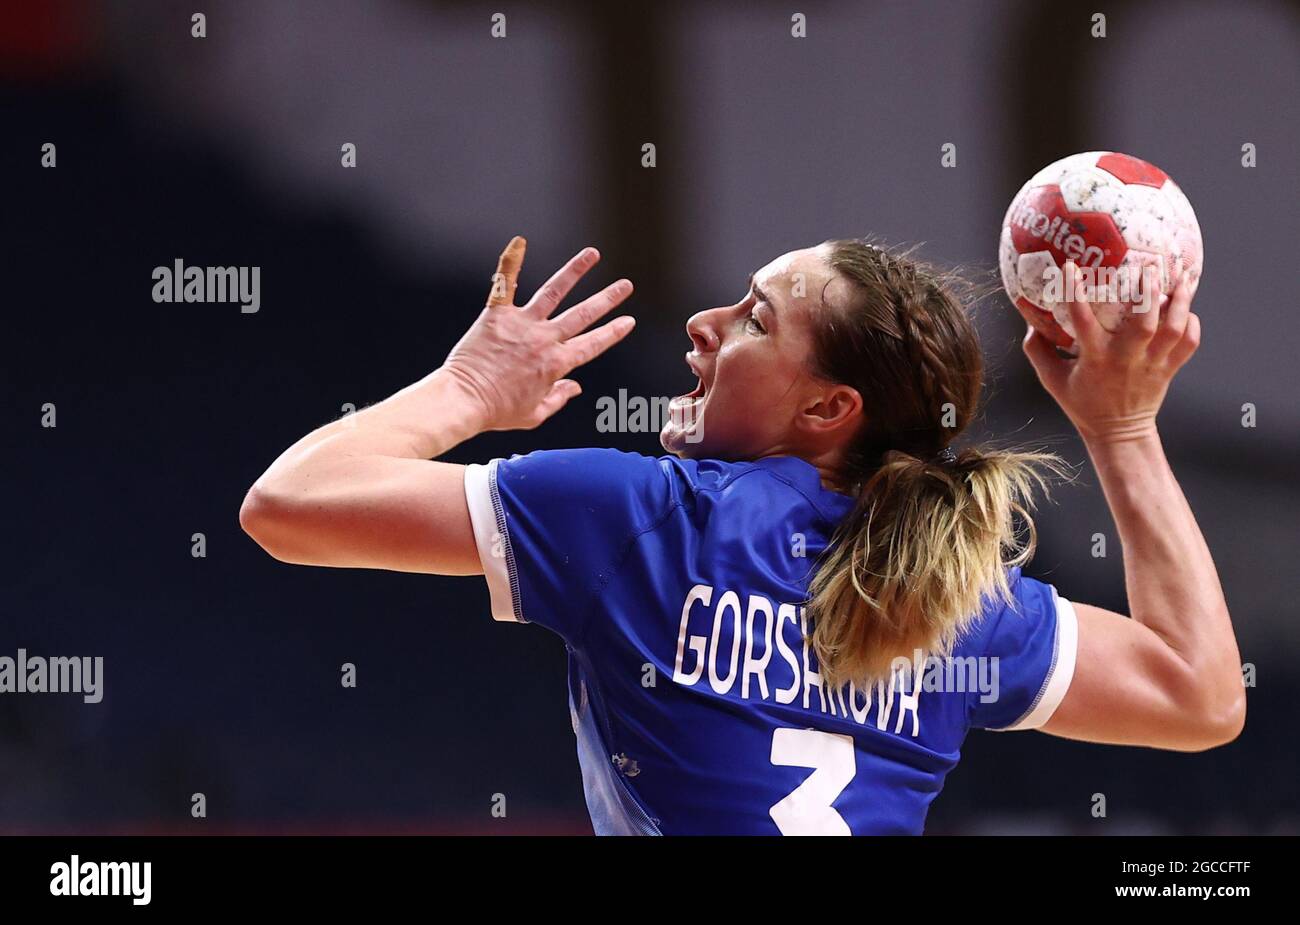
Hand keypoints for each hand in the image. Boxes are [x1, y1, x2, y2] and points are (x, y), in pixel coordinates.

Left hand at [442, 237, 635, 430]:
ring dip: (575, 271)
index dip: (613, 332)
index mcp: (556, 364)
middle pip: (583, 314)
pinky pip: (506, 283)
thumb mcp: (535, 414)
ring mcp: (521, 324)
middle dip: (607, 299)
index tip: (628, 321)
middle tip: (625, 285)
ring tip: (592, 254)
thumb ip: (558, 398)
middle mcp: (544, 339)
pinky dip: (512, 261)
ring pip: (554, 291)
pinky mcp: (496, 315)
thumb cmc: (497, 411)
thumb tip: (575, 388)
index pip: (593, 344)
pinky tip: (520, 241)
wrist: (464, 400)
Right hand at [1017, 261, 1199, 442]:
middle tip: (1150, 265)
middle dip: (1149, 291)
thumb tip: (1030, 323)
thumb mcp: (1052, 381)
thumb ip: (1038, 352)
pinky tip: (1187, 309)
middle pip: (1145, 322)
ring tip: (1184, 277)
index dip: (1075, 292)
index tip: (1071, 267)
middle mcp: (1125, 359)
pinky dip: (1191, 324)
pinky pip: (1188, 343)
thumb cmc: (1082, 404)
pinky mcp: (1169, 370)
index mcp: (1095, 359)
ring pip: (1174, 329)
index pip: (1082, 321)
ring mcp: (1151, 365)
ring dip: (1181, 301)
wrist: (1118, 433)